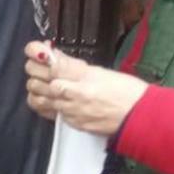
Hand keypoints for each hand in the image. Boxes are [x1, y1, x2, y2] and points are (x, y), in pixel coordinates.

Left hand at [23, 41, 147, 134]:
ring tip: (44, 84)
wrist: (139, 117)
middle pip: (37, 80)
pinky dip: (44, 103)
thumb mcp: (101, 71)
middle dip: (34, 71)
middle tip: (38, 66)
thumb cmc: (127, 92)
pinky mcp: (70, 123)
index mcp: (84, 75)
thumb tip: (54, 56)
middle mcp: (74, 93)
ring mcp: (70, 110)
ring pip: (37, 97)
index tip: (34, 50)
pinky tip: (50, 99)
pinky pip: (47, 112)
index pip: (51, 63)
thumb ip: (73, 65)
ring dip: (36, 89)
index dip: (36, 53)